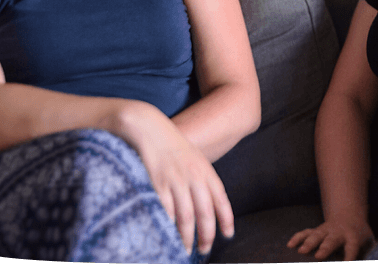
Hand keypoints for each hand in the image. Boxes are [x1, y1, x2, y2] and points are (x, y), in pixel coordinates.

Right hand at [116, 102, 233, 255]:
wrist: (149, 127)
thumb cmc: (171, 145)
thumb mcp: (194, 158)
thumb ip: (201, 178)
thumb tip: (207, 203)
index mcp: (205, 170)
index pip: (221, 198)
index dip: (226, 218)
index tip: (228, 234)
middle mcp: (193, 176)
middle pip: (204, 213)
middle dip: (206, 235)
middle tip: (204, 250)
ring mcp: (175, 181)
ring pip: (186, 217)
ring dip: (187, 237)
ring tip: (185, 249)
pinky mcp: (156, 184)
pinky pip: (165, 211)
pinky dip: (167, 227)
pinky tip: (166, 236)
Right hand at [287, 216, 374, 260]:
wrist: (350, 215)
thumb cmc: (360, 236)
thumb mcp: (369, 243)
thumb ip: (368, 254)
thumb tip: (373, 260)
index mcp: (353, 238)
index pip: (352, 249)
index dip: (349, 258)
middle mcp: (338, 233)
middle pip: (332, 240)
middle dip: (325, 248)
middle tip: (319, 256)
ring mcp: (326, 230)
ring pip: (316, 235)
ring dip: (309, 242)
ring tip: (302, 251)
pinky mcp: (317, 230)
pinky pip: (306, 232)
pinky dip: (298, 237)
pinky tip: (290, 245)